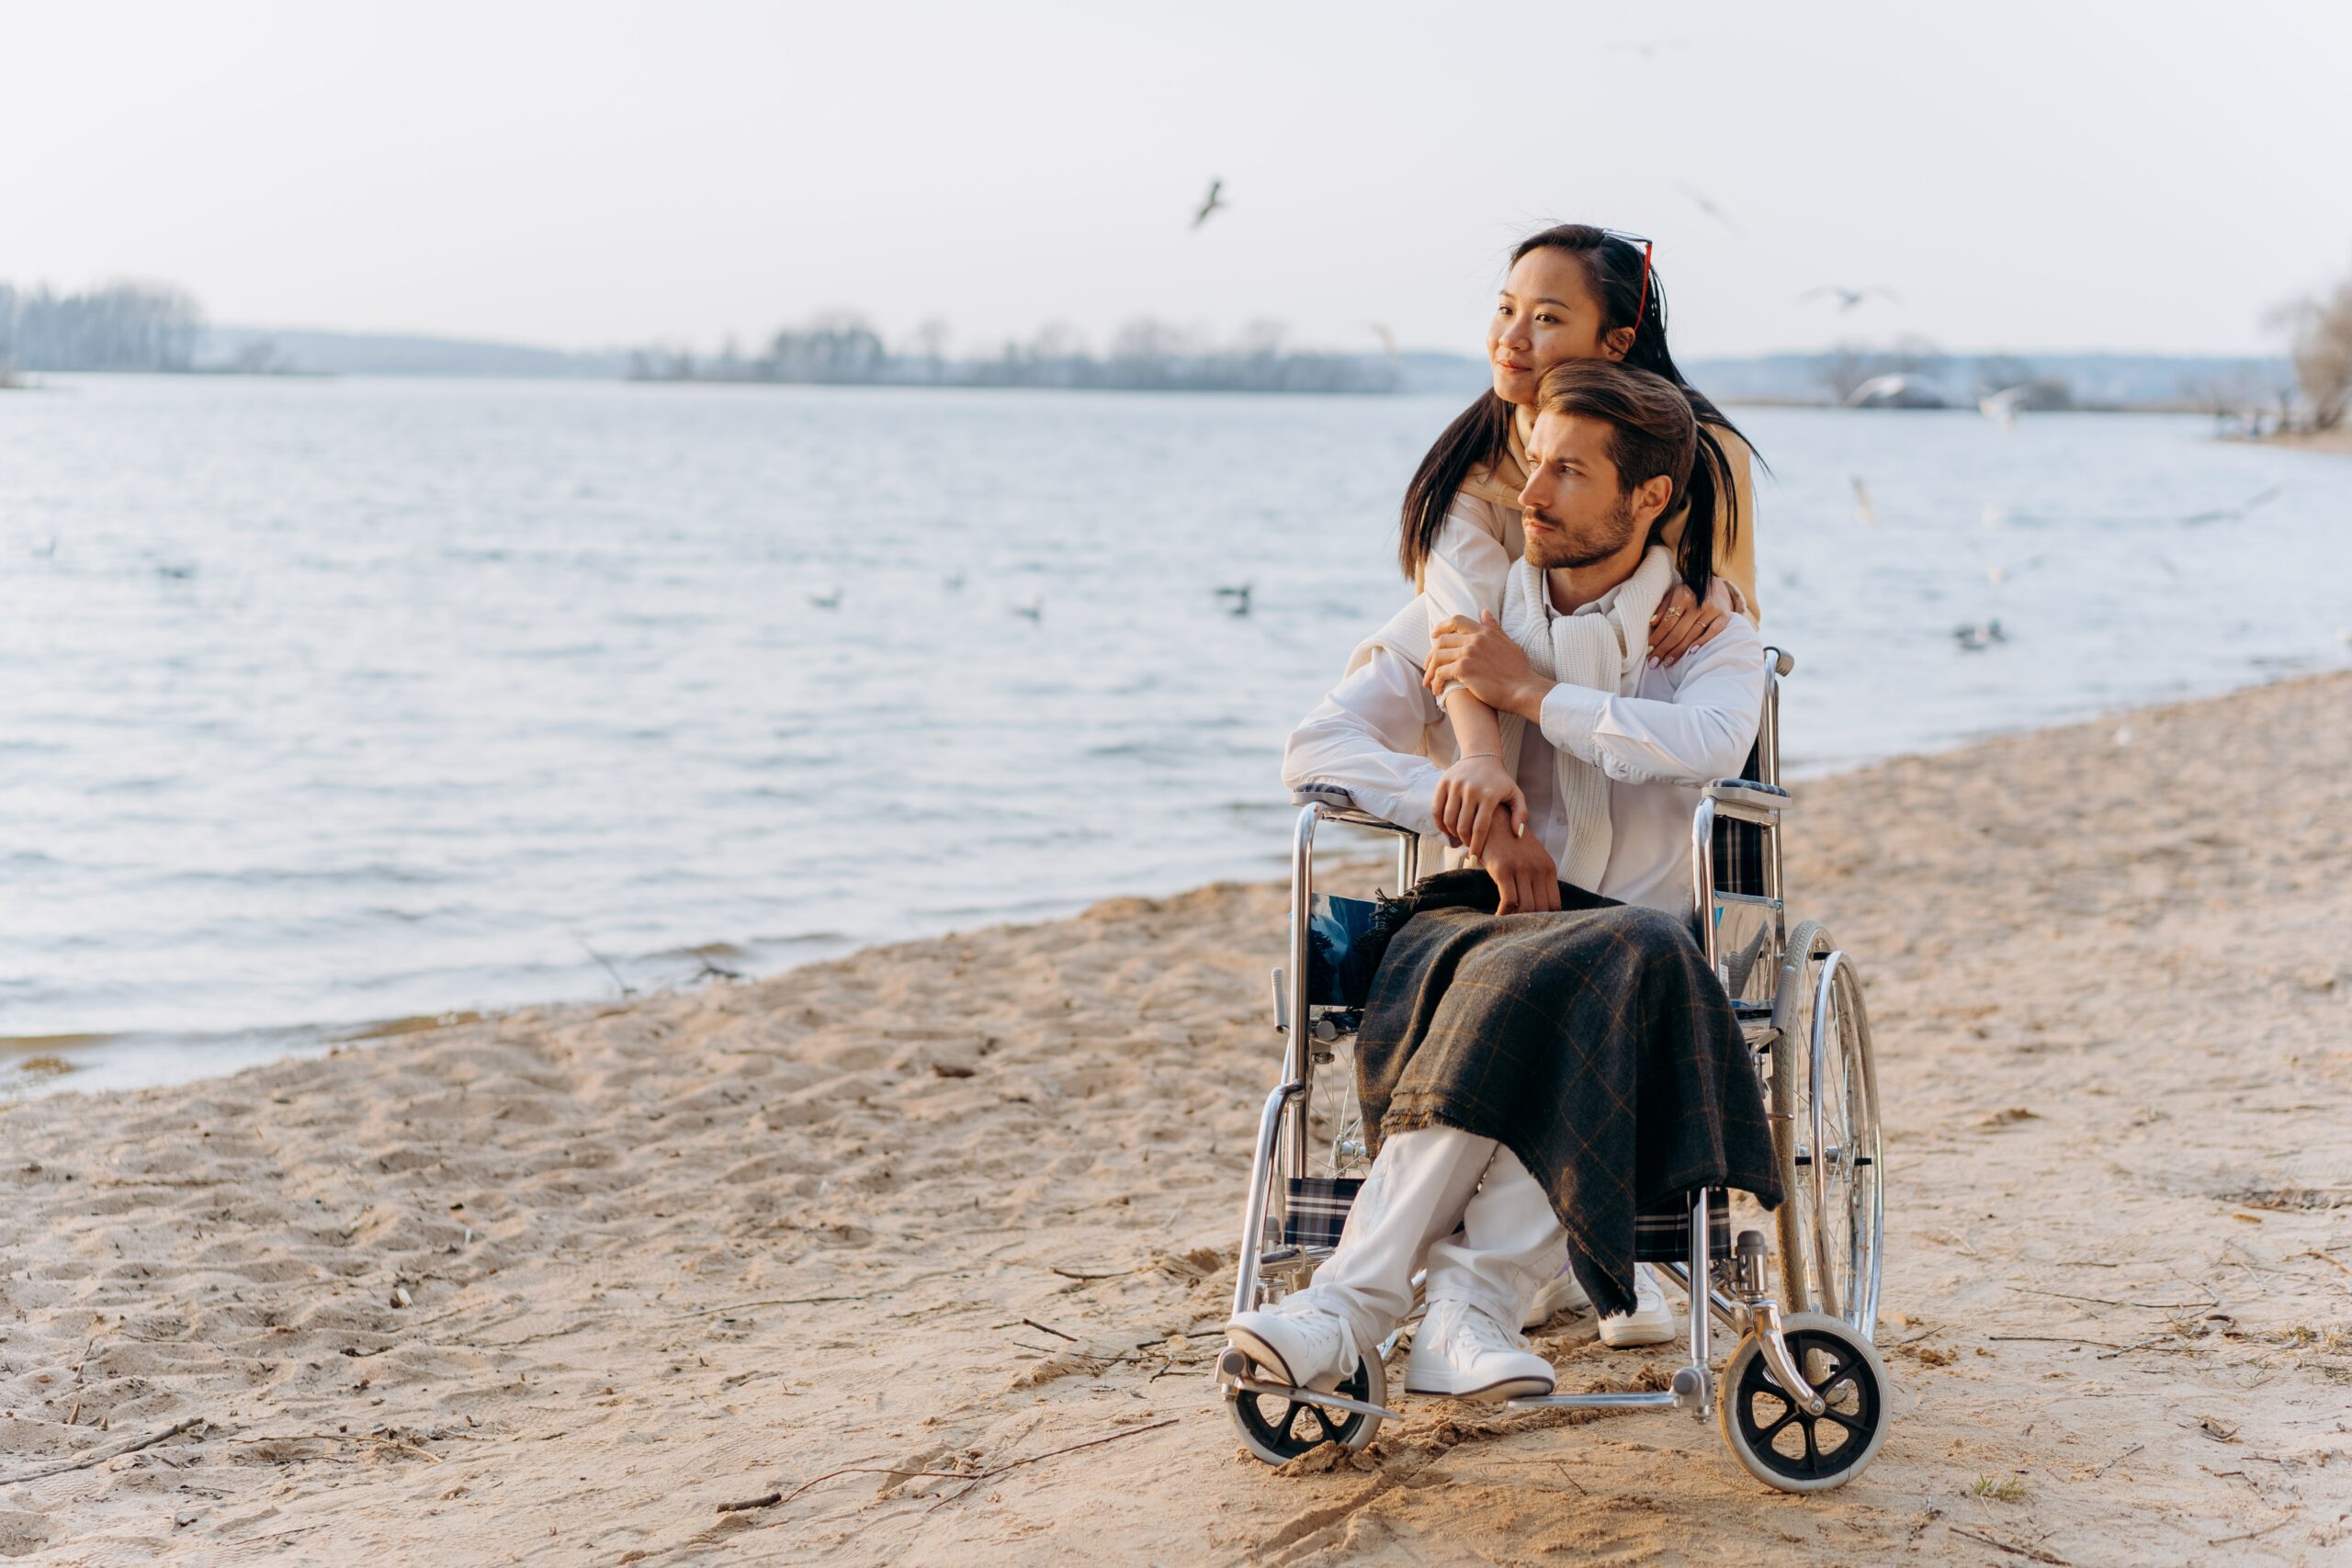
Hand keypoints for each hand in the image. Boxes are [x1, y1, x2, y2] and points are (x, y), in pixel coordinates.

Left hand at [1426, 611, 1550, 720]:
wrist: (1523, 689)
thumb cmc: (1518, 671)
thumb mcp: (1508, 643)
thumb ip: (1494, 628)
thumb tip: (1484, 612)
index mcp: (1484, 632)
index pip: (1456, 621)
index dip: (1441, 627)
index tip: (1433, 636)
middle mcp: (1474, 640)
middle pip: (1442, 641)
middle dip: (1431, 656)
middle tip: (1428, 668)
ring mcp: (1468, 653)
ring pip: (1437, 657)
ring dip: (1430, 671)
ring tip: (1429, 683)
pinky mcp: (1464, 669)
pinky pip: (1440, 673)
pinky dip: (1436, 682)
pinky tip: (1437, 691)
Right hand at [1432, 753, 1527, 858]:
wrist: (1481, 757)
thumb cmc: (1500, 781)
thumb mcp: (1515, 794)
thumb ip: (1520, 814)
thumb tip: (1516, 834)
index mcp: (1489, 795)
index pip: (1480, 828)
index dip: (1476, 846)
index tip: (1475, 858)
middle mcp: (1471, 790)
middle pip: (1463, 826)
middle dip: (1464, 841)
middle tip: (1467, 847)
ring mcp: (1456, 786)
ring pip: (1449, 819)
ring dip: (1452, 833)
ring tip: (1458, 838)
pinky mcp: (1444, 783)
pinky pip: (1437, 809)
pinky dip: (1439, 823)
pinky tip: (1446, 829)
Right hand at [1478, 825, 1560, 915]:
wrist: (1492, 819)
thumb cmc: (1509, 842)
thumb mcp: (1531, 857)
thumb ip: (1537, 878)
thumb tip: (1536, 906)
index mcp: (1548, 867)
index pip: (1554, 905)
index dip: (1544, 919)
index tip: (1532, 924)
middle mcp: (1538, 869)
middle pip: (1541, 909)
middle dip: (1530, 922)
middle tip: (1518, 928)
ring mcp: (1522, 869)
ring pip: (1526, 908)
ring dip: (1516, 919)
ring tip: (1508, 923)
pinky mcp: (1503, 870)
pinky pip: (1509, 901)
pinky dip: (1503, 913)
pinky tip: (1497, 916)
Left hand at [1647, 577, 1736, 666]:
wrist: (1716, 585)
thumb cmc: (1689, 593)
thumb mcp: (1674, 594)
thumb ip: (1663, 607)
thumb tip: (1651, 623)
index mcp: (1683, 596)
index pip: (1667, 623)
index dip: (1657, 638)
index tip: (1648, 650)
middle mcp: (1698, 603)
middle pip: (1678, 632)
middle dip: (1664, 649)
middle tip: (1653, 663)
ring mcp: (1712, 610)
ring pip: (1692, 636)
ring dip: (1679, 651)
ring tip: (1667, 662)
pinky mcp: (1723, 616)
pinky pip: (1712, 633)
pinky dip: (1702, 643)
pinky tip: (1691, 653)